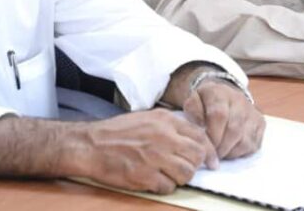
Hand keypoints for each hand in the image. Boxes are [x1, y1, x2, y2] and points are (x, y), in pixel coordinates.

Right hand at [68, 110, 216, 193]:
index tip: (212, 161)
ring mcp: (154, 158)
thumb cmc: (118, 132)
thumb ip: (171, 126)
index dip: (210, 151)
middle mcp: (163, 138)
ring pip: (186, 174)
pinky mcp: (144, 176)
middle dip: (195, 165)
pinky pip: (168, 187)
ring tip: (168, 174)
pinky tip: (154, 180)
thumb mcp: (148, 118)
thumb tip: (193, 138)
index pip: (200, 136)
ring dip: (180, 178)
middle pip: (197, 156)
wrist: (91, 145)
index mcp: (165, 121)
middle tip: (186, 168)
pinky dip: (164, 186)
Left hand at [183, 79, 265, 159]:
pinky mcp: (261, 124)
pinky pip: (252, 145)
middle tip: (211, 155)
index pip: (219, 115)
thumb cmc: (206, 101)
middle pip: (234, 130)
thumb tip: (200, 126)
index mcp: (221, 93)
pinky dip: (239, 152)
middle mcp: (240, 101)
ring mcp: (253, 113)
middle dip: (220, 147)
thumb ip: (193, 110)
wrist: (226, 94)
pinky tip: (229, 149)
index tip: (205, 146)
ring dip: (229, 152)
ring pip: (244, 140)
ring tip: (219, 152)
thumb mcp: (194, 99)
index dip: (212, 134)